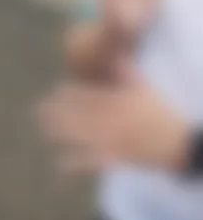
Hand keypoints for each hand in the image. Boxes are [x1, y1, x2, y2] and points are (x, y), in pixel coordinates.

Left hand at [38, 57, 188, 172]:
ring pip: (83, 136)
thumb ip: (127, 74)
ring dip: (61, 133)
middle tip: (38, 110)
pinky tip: (59, 164)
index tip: (57, 90)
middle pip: (82, 115)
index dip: (72, 93)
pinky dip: (76, 163)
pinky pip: (94, 161)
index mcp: (122, 101)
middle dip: (59, 112)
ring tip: (43, 129)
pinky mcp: (118, 158)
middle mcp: (115, 119)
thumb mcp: (147, 90)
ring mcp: (116, 140)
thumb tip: (115, 55)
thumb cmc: (162, 115)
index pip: (93, 95)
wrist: (181, 144)